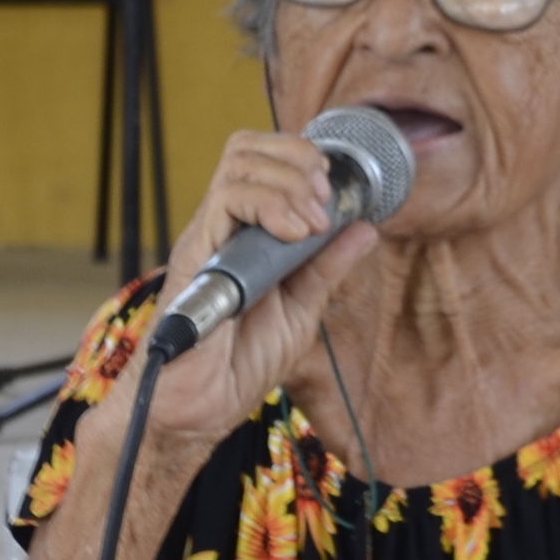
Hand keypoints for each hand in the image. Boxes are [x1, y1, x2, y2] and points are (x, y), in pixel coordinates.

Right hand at [128, 127, 379, 461]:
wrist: (200, 411)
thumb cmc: (237, 366)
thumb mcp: (301, 310)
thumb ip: (327, 267)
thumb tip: (364, 227)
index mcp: (244, 236)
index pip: (262, 160)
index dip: (301, 158)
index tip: (333, 191)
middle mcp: (221, 229)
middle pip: (247, 148)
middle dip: (298, 158)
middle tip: (325, 198)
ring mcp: (207, 239)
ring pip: (238, 164)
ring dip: (288, 182)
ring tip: (312, 223)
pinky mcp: (195, 256)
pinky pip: (225, 202)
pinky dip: (269, 205)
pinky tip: (293, 234)